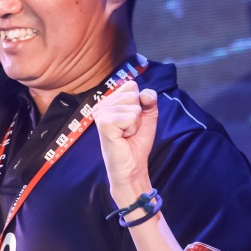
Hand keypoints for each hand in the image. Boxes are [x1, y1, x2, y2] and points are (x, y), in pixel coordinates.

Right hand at [92, 80, 157, 206]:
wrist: (133, 166)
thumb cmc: (137, 141)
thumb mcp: (147, 115)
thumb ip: (149, 99)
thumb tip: (144, 95)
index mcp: (109, 101)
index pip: (131, 85)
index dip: (140, 102)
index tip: (133, 118)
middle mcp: (101, 104)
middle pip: (133, 93)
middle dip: (138, 113)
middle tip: (129, 128)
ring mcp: (101, 113)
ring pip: (133, 106)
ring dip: (135, 123)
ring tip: (126, 133)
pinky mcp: (104, 123)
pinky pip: (130, 116)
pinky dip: (132, 128)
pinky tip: (123, 136)